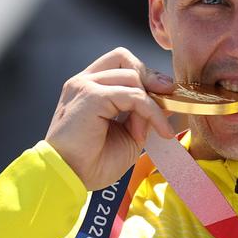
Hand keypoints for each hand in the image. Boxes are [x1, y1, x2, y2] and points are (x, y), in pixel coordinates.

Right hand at [45, 47, 175, 189]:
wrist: (69, 179)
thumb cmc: (92, 162)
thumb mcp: (128, 134)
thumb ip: (144, 114)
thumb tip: (167, 99)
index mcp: (89, 87)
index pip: (120, 63)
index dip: (144, 75)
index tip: (163, 96)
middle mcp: (84, 81)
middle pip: (124, 58)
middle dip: (149, 77)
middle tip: (165, 101)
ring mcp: (85, 86)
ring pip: (132, 76)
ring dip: (147, 104)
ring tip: (142, 133)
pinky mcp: (91, 96)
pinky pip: (133, 95)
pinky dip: (149, 111)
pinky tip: (149, 133)